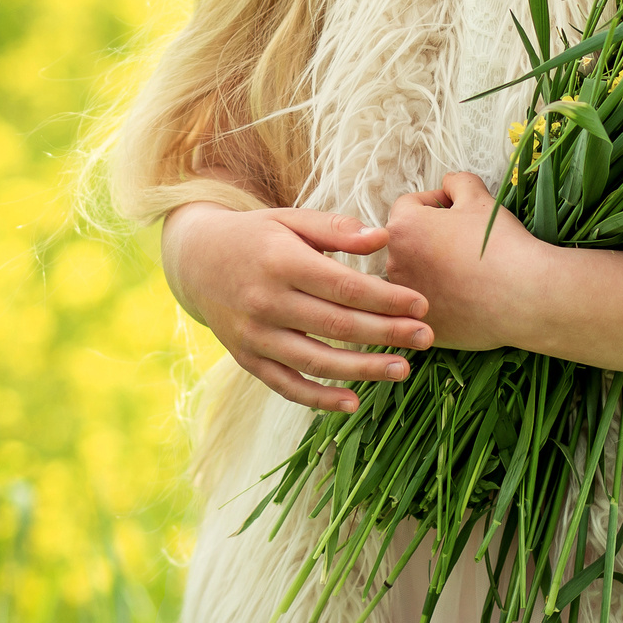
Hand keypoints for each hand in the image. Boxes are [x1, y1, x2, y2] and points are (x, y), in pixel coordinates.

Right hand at [162, 203, 433, 412]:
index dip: (386, 299)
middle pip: (337, 326)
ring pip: (316, 361)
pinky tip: (354, 403)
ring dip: (363, 369)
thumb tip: (382, 238)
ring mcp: (254, 335)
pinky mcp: (246, 359)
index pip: (344, 286)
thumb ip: (335, 229)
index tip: (422, 304)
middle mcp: (265, 302)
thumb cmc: (255, 236)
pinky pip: (286, 385)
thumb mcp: (290, 219)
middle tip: (427, 337)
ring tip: (403, 369)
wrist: (195, 260)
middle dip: (387, 333)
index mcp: (281, 262)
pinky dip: (319, 398)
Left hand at [383, 170, 544, 351]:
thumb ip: (457, 182)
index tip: (458, 210)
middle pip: (408, 242)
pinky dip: (442, 300)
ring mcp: (407, 300)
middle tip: (464, 240)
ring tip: (467, 271)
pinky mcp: (422, 326)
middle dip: (431, 237)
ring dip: (433, 269)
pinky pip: (427, 306)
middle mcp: (394, 265)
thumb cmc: (500, 243)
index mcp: (403, 228)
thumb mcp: (479, 199)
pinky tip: (468, 296)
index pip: (408, 205)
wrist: (526, 296)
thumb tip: (449, 183)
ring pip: (415, 276)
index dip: (434, 202)